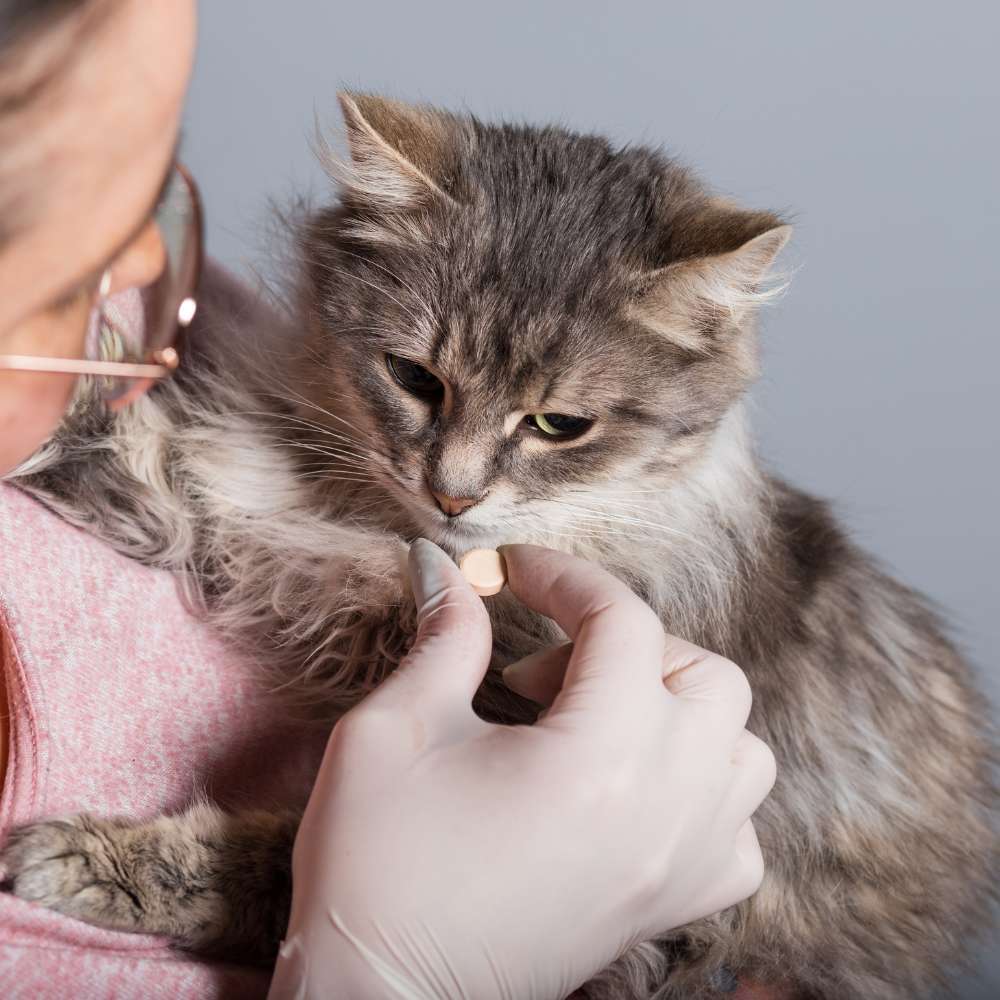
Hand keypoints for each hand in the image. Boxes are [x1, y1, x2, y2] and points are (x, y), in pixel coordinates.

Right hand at [268, 541, 774, 999]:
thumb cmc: (378, 871)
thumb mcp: (394, 732)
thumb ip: (441, 638)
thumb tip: (447, 572)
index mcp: (600, 758)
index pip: (622, 622)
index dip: (562, 575)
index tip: (511, 569)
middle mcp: (666, 810)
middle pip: (706, 674)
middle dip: (626, 643)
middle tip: (542, 669)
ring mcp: (679, 865)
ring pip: (742, 748)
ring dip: (678, 708)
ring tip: (596, 718)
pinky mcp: (669, 908)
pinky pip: (737, 832)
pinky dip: (703, 789)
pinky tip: (633, 788)